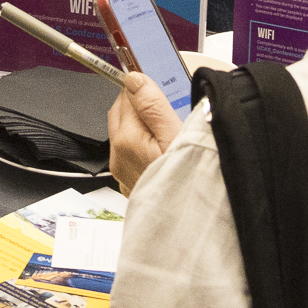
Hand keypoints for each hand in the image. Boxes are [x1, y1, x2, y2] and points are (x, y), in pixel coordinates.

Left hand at [104, 74, 182, 194]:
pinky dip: (143, 146)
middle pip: (121, 113)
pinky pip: (131, 154)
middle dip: (140, 105)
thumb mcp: (177, 138)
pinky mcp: (130, 183)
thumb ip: (153, 106)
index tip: (160, 86)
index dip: (144, 87)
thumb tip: (134, 79)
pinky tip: (164, 151)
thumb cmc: (189, 184)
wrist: (189, 228)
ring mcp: (122, 172)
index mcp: (126, 139)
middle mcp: (118, 156)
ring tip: (170, 132)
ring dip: (142, 126)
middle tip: (168, 107)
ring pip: (125, 134)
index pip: (125, 95)